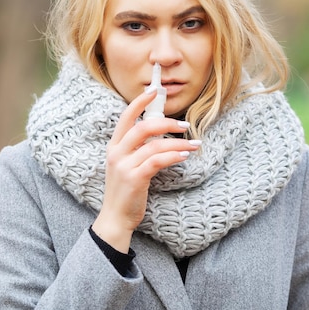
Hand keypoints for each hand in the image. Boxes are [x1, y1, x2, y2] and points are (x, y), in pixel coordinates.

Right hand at [91, 89, 200, 252]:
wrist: (115, 218)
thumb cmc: (125, 191)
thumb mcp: (125, 165)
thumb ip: (136, 148)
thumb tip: (160, 131)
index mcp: (114, 146)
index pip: (126, 116)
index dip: (140, 101)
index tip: (155, 90)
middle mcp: (116, 153)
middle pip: (143, 127)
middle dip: (168, 122)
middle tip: (186, 125)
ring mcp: (124, 165)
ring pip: (155, 144)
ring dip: (178, 143)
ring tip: (194, 145)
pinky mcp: (134, 178)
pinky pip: (158, 160)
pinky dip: (174, 155)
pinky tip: (185, 155)